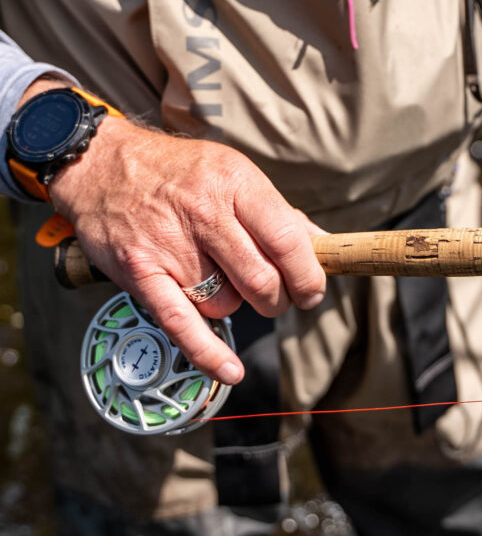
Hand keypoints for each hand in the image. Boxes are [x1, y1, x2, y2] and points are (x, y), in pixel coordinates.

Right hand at [37, 86, 325, 384]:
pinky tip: (230, 370)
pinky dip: (207, 351)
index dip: (308, 276)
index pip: (287, 241)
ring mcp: (170, 244)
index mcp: (236, 185)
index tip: (312, 291)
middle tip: (274, 297)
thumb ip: (282, 215)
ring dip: (231, 304)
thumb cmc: (181, 174)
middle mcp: (204, 213)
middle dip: (278, 300)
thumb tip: (327, 248)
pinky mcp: (141, 272)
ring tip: (215, 278)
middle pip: (262, 280)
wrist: (101, 165)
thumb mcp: (236, 175)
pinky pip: (180, 322)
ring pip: (226, 303)